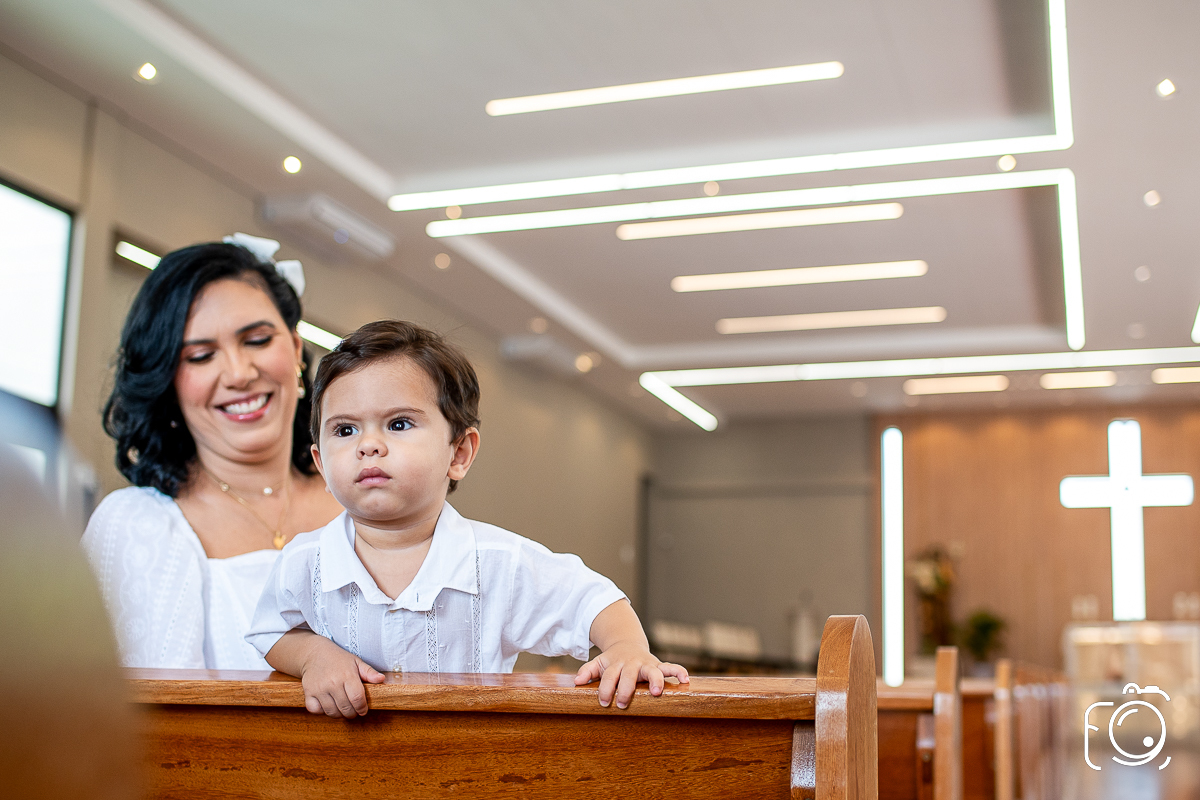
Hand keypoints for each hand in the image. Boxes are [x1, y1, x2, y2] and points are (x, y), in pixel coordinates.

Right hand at [298, 640, 386, 717]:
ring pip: (332, 712)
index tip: (363, 710)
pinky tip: (328, 705)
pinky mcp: (308, 692)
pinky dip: (322, 711)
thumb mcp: (356, 662)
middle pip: (345, 708)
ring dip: (339, 714)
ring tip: (342, 708)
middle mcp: (332, 683)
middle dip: (352, 713)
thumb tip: (381, 679)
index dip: (362, 708)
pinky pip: (316, 710)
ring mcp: (319, 689)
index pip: (357, 699)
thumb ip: (369, 672)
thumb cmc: (338, 659)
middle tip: (354, 711)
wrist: (314, 653)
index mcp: (347, 675)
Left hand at [574, 640, 688, 708]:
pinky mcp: (658, 664)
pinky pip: (670, 667)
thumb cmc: (611, 660)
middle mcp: (632, 663)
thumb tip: (577, 681)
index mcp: (616, 663)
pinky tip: (685, 679)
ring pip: (653, 670)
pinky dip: (678, 671)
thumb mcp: (598, 663)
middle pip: (629, 674)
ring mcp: (646, 663)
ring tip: (657, 692)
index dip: (606, 689)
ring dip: (655, 680)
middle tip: (623, 703)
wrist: (626, 642)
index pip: (609, 676)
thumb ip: (588, 671)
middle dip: (627, 688)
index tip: (604, 702)